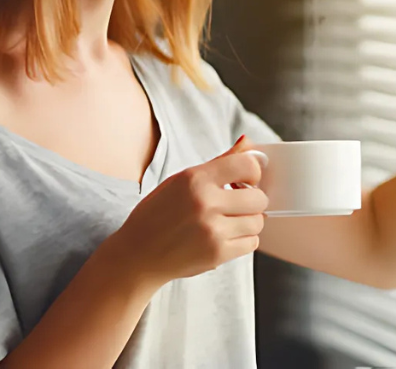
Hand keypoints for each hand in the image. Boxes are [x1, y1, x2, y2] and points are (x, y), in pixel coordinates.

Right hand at [112, 137, 267, 287]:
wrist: (137, 254)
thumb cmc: (158, 214)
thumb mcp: (181, 180)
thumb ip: (220, 161)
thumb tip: (248, 142)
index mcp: (195, 179)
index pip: (247, 165)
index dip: (253, 173)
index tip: (246, 180)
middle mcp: (205, 203)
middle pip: (258, 198)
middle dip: (252, 200)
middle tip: (237, 204)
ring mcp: (212, 230)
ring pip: (258, 221)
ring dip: (248, 221)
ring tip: (229, 221)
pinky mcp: (217, 254)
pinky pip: (252, 243)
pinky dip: (244, 240)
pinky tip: (226, 236)